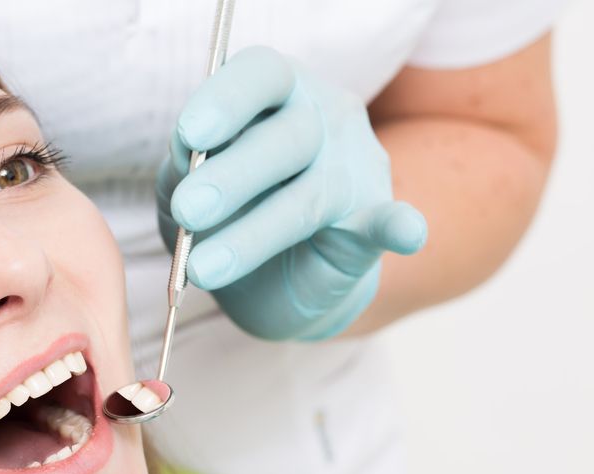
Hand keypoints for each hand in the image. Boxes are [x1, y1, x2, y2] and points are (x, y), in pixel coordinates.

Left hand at [157, 46, 426, 340]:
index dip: (226, 100)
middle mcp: (324, 118)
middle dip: (231, 176)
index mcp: (277, 92)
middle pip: (287, 137)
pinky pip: (389, 221)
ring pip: (309, 196)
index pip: (261, 74)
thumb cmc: (225, 213)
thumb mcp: (188, 186)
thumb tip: (187, 161)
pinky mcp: (373, 224)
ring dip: (254, 233)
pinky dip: (400, 226)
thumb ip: (185, 169)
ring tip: (203, 268)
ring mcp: (357, 169)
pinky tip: (409, 233)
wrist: (272, 279)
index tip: (190, 136)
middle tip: (188, 212)